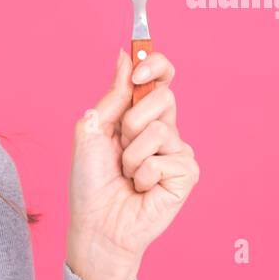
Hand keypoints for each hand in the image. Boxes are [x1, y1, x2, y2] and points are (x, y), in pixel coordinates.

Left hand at [66, 48, 199, 279]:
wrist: (97, 224)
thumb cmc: (91, 182)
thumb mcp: (92, 131)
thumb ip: (112, 95)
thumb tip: (124, 56)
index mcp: (139, 115)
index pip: (160, 77)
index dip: (155, 64)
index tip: (139, 68)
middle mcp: (163, 130)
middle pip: (164, 95)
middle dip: (132, 120)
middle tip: (121, 145)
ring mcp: (177, 151)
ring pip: (160, 129)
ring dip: (132, 155)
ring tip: (128, 175)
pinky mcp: (187, 174)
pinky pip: (166, 159)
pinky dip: (145, 175)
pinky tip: (142, 189)